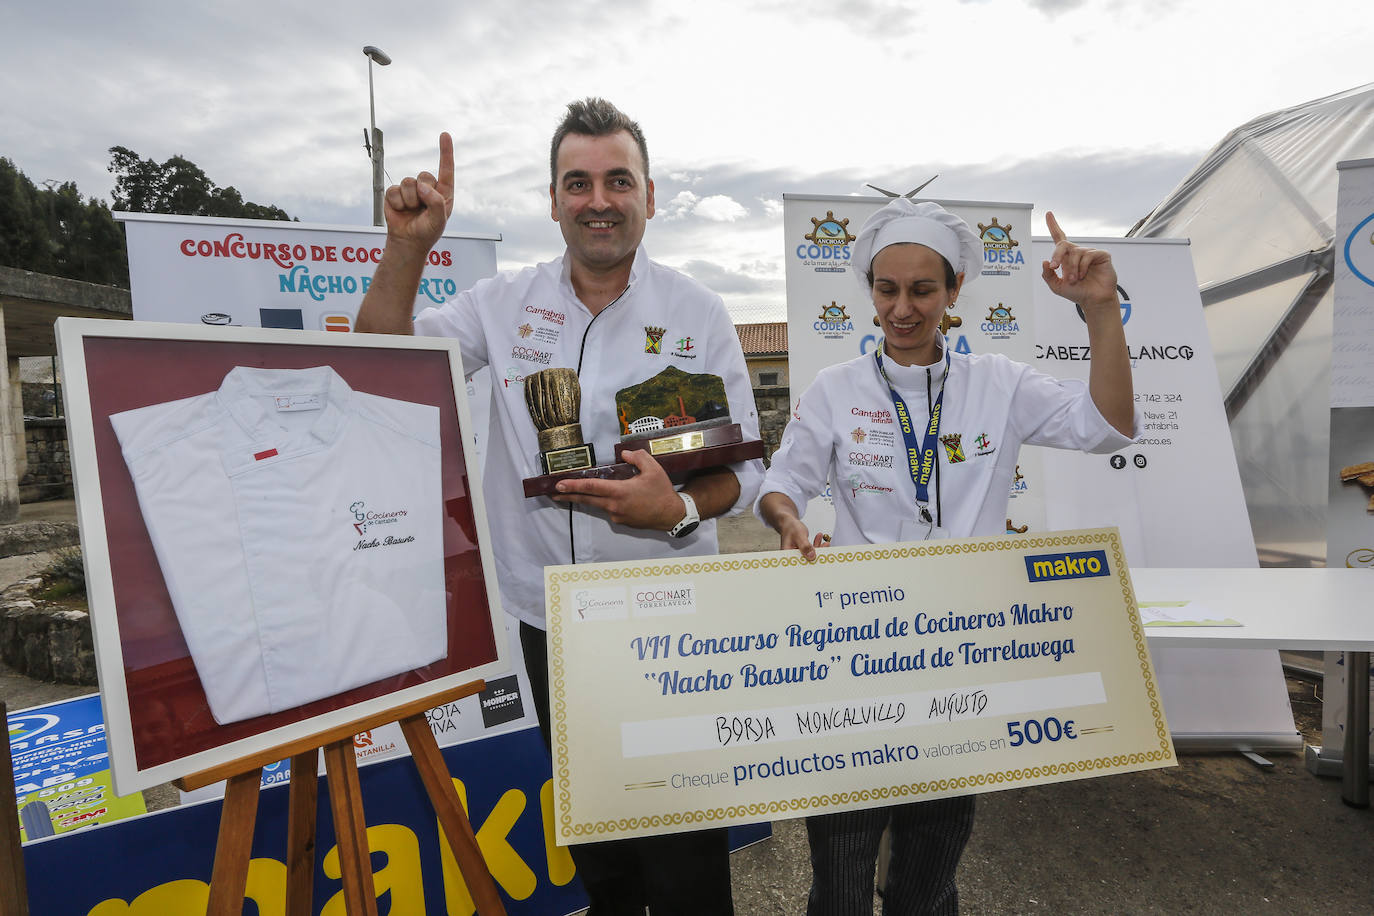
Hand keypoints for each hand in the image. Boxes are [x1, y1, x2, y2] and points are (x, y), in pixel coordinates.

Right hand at [383, 132, 454, 252]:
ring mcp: (411, 190)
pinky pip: (394, 190)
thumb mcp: (439, 220)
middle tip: (422, 209)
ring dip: (409, 200)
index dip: (446, 152)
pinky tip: (400, 211)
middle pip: (424, 176)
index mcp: (443, 192)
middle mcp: (428, 188)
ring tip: (412, 211)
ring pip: (408, 183)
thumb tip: (422, 186)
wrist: (408, 241)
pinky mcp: (395, 194)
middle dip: (422, 193)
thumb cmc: (427, 231)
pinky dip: (397, 203)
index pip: (446, 169)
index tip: (445, 135)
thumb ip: (435, 202)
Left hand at [552, 448, 682, 528]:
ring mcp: (617, 515)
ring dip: (585, 499)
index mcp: (619, 491)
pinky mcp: (621, 521)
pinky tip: (607, 498)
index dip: (573, 485)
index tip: (559, 485)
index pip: (591, 487)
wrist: (672, 515)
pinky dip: (604, 502)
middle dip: (568, 496)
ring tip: (571, 495)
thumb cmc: (662, 492)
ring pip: (597, 504)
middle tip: (553, 493)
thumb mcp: (653, 469)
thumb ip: (637, 457)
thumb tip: (624, 454)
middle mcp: (614, 505)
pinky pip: (609, 509)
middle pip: (587, 499)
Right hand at [778, 518, 828, 561]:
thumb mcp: (799, 535)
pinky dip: (816, 544)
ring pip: (810, 555)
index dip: (810, 564)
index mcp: (788, 555)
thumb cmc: (790, 527)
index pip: (799, 563)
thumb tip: (812, 556)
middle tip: (826, 549)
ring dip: (818, 548)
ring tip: (825, 543)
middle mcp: (792, 556)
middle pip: (806, 560)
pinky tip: (819, 538)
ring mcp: (797, 553)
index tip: (820, 560)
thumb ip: (805, 546)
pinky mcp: (802, 550)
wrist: (788, 522)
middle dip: (817, 555)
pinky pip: (810, 550)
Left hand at [1041, 211, 1117, 313]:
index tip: (1048, 213)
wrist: (1093, 300)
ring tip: (1074, 279)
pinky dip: (1082, 267)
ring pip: (1075, 253)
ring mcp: (1090, 252)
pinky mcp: (1101, 255)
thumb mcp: (1057, 286)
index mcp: (1066, 257)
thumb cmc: (1077, 292)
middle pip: (1063, 244)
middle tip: (1055, 267)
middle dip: (1056, 255)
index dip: (1053, 225)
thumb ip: (1048, 275)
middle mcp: (1077, 252)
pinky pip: (1088, 255)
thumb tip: (1045, 261)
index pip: (1059, 238)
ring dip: (1071, 268)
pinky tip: (1083, 275)